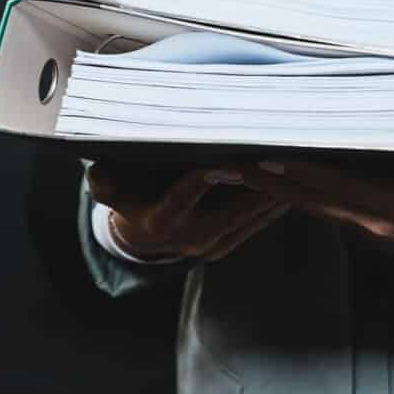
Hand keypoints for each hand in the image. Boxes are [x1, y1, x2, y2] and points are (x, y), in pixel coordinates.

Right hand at [86, 165, 287, 261]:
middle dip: (258, 178)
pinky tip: (293, 177)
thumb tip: (98, 174)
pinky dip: (275, 199)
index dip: (208, 176)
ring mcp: (215, 245)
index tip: (230, 159)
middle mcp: (192, 238)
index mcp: (161, 222)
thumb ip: (105, 183)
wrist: (140, 241)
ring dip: (274, 188)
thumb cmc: (127, 203)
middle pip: (235, 206)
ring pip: (253, 215)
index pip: (187, 194)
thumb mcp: (111, 191)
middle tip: (280, 149)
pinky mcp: (231, 244)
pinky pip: (259, 221)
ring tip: (296, 157)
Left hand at [233, 159, 393, 265]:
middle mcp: (373, 219)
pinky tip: (274, 178)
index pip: (338, 187)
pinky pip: (325, 205)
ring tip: (236, 167)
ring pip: (312, 204)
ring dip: (274, 188)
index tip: (264, 157)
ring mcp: (368, 223)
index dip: (301, 172)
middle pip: (310, 199)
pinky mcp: (370, 219)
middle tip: (224, 162)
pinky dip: (296, 191)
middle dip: (268, 182)